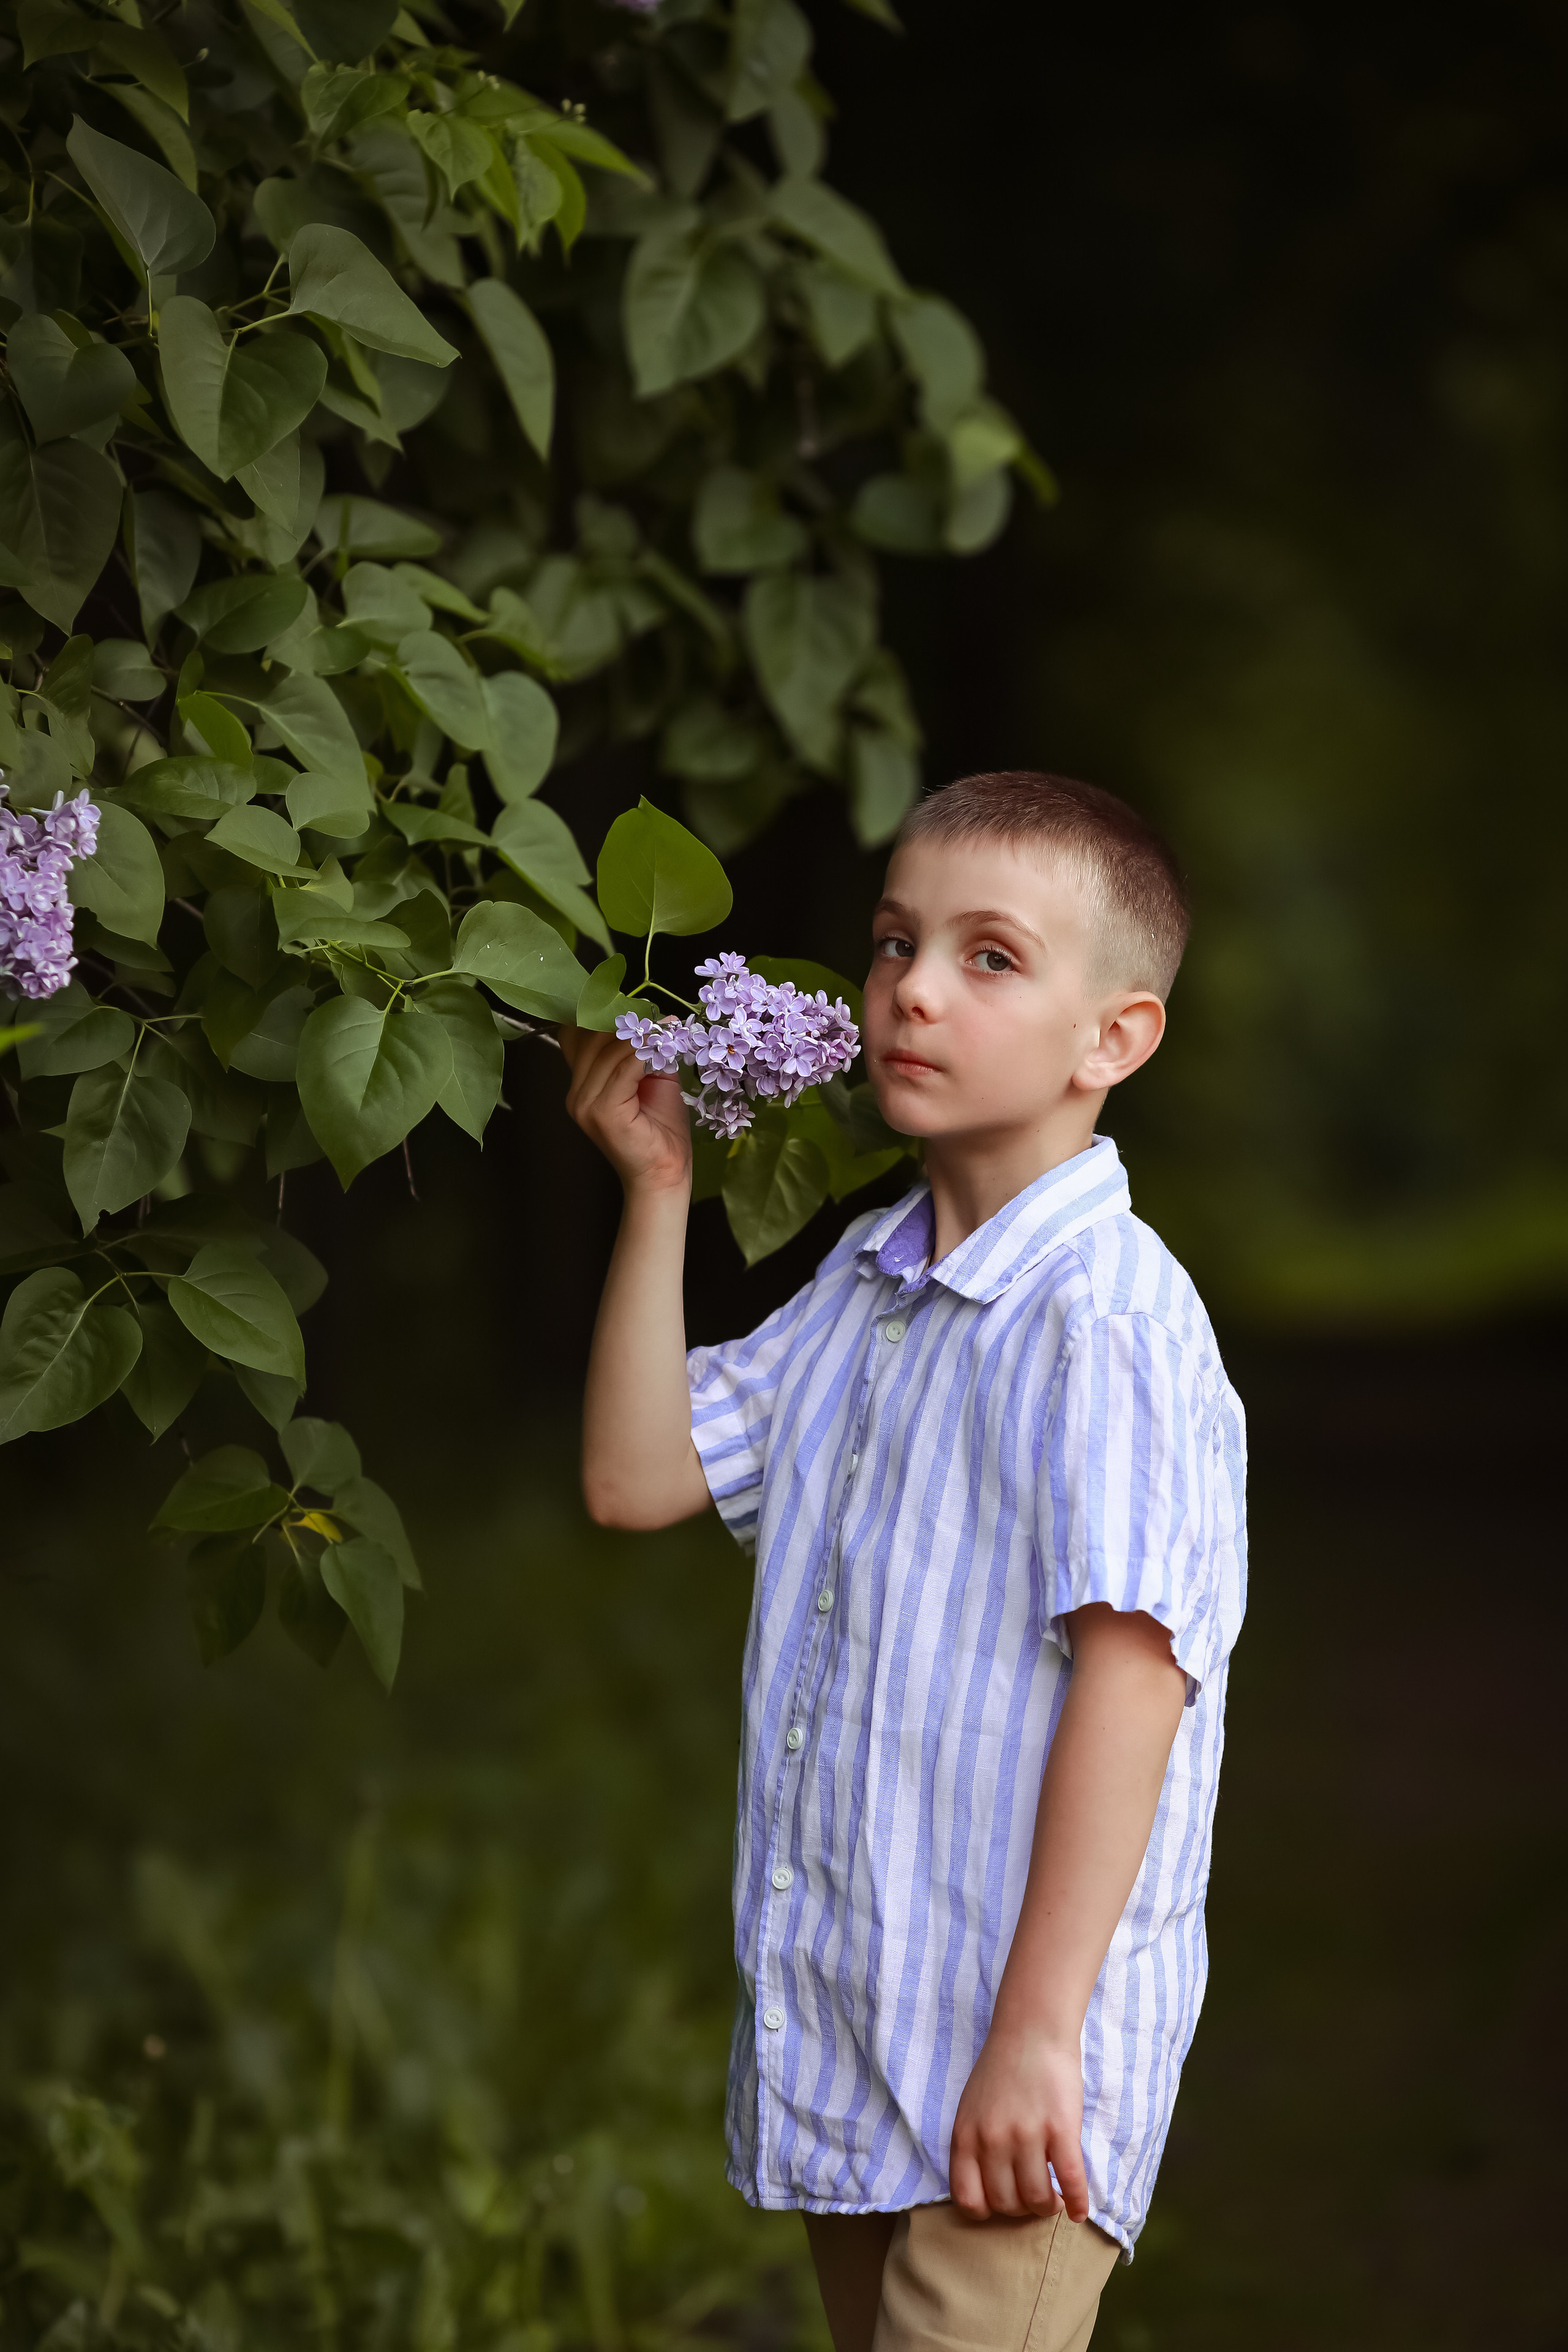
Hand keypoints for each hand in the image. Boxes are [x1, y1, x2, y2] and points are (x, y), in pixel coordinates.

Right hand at [561, 1023, 691, 1196]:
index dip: (606, 1018)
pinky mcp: (602, 1111)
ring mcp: (585, 1103)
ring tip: (669, 1028)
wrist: (665, 1174)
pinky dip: (645, 1051)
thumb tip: (653, 1019)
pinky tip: (665, 1044)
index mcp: (582, 1085)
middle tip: (661, 1017)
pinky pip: (624, 1068)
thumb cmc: (660, 1131)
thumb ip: (642, 1052)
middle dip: (628, 1023)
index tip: (640, 1009)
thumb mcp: (650, 1080)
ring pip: (609, 1051)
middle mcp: (576, 1093)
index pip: (579, 1037)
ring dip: (641, 1035)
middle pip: (594, 1039)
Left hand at [948, 2024, 1087, 2221]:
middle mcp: (993, 2141)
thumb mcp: (971, 2110)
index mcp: (965, 2136)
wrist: (1031, 2031)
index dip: (988, 2211)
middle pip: (1006, 2203)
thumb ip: (974, 2147)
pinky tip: (1080, 2211)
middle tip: (1034, 2198)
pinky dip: (1077, 2203)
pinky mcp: (1060, 2129)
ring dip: (1048, 2207)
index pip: (968, 2200)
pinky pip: (1070, 2181)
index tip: (1003, 2204)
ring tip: (1055, 2200)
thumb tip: (986, 2191)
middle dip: (1022, 2209)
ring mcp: (1026, 2136)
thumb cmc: (1001, 2070)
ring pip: (1037, 2199)